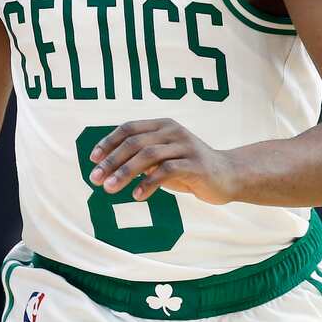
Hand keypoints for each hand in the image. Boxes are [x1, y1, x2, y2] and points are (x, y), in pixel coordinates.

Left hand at [87, 119, 239, 205]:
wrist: (228, 176)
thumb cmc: (188, 168)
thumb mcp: (162, 159)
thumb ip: (140, 158)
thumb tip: (106, 166)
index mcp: (162, 125)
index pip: (129, 128)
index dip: (108, 142)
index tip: (93, 159)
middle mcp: (172, 131)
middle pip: (134, 142)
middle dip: (111, 161)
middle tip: (95, 179)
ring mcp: (185, 146)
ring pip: (148, 155)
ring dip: (125, 173)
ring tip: (110, 189)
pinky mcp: (195, 164)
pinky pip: (167, 171)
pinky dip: (149, 183)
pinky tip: (137, 196)